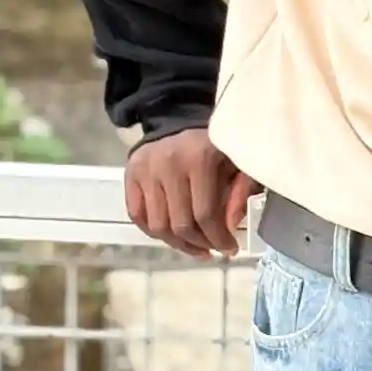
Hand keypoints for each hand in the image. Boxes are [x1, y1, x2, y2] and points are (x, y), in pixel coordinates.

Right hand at [125, 128, 257, 259]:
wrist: (178, 121)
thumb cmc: (214, 147)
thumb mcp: (238, 162)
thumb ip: (241, 191)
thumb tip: (231, 224)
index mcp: (199, 158)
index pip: (205, 213)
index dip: (218, 238)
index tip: (230, 249)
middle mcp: (168, 164)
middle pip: (180, 224)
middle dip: (200, 244)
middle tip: (213, 249)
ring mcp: (145, 170)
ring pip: (158, 226)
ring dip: (178, 244)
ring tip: (195, 247)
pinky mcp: (130, 175)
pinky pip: (138, 216)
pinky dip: (154, 233)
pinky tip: (173, 236)